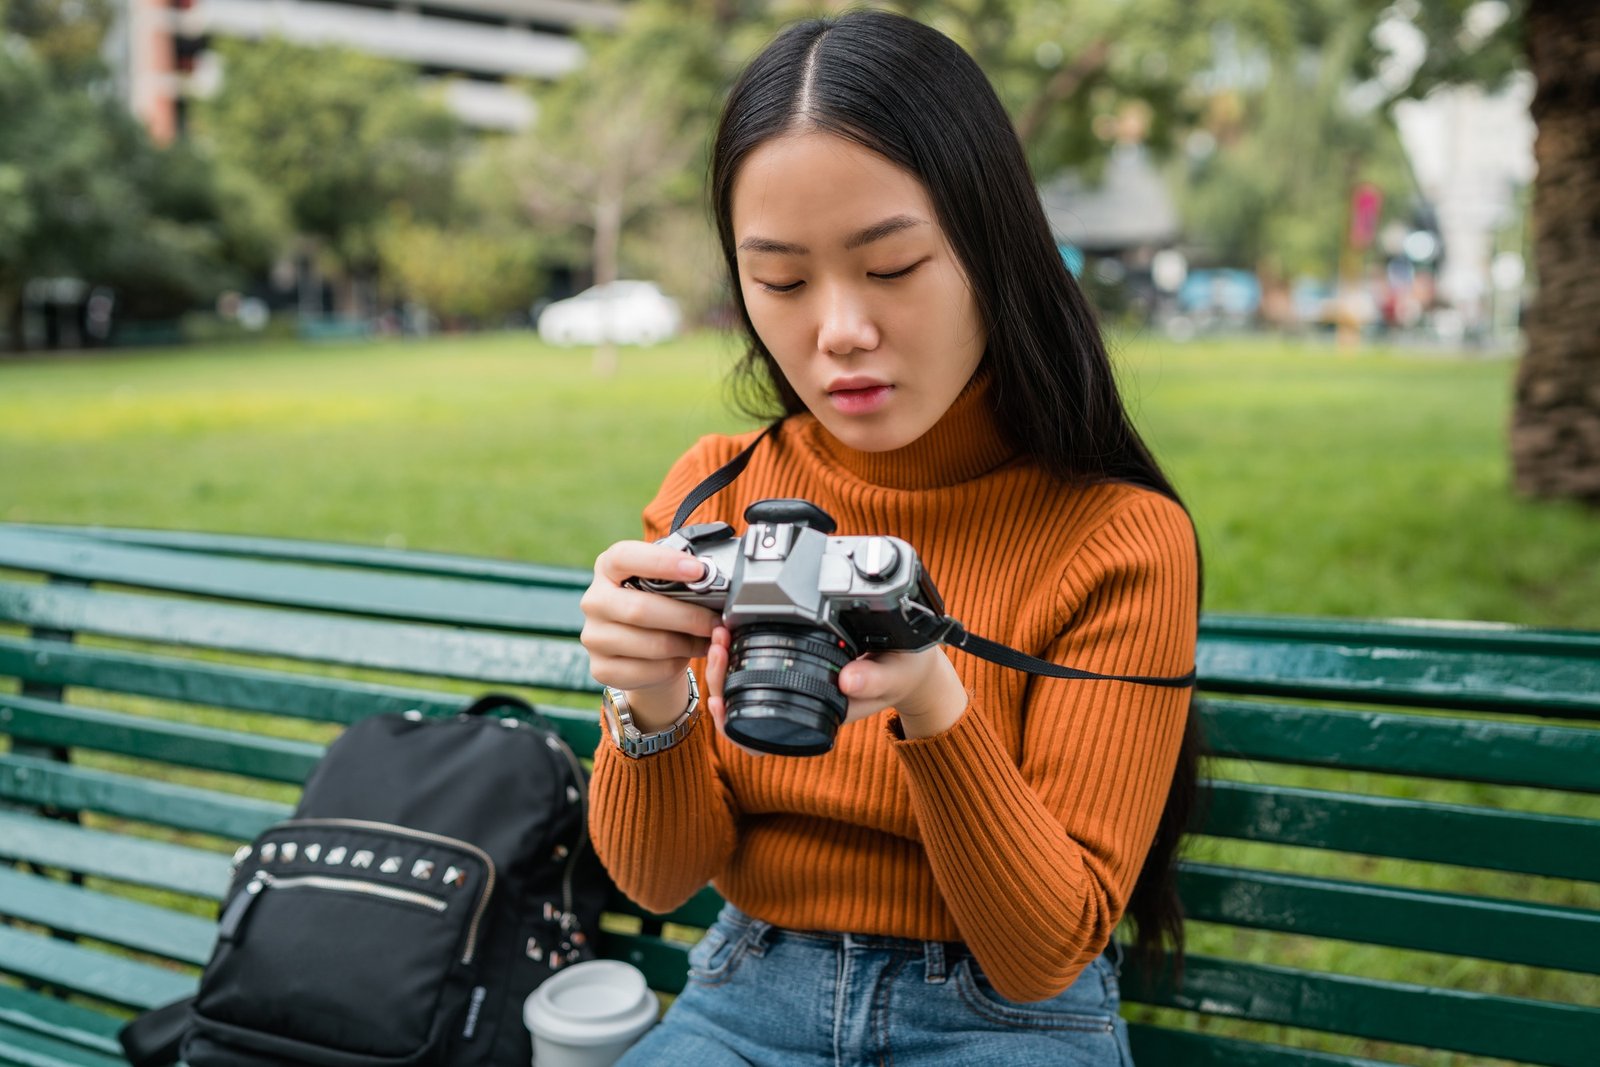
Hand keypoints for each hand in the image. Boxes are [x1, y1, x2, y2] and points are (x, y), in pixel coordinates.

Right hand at [581, 540, 720, 729]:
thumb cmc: (657, 607)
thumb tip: (714, 579)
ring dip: (687, 643)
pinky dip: (675, 665)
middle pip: (640, 609)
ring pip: (650, 644)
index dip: (662, 562)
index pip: (625, 557)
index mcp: (607, 567)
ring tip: (708, 639)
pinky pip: (648, 670)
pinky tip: (687, 655)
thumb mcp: (663, 584)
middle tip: (716, 621)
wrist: (639, 650)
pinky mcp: (601, 668)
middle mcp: (594, 600)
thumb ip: (679, 576)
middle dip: (688, 616)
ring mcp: (593, 637)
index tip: (698, 570)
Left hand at [701, 628, 968, 753]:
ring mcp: (792, 686)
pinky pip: (754, 665)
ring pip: (739, 684)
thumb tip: (848, 683)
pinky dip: (738, 648)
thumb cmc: (903, 672)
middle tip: (719, 641)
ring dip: (723, 660)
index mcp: (816, 718)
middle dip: (719, 675)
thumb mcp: (895, 674)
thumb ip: (875, 680)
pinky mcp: (793, 664)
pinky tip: (733, 628)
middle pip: (738, 705)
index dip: (731, 722)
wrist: (913, 662)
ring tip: (721, 631)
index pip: (760, 736)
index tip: (719, 695)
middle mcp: (797, 706)